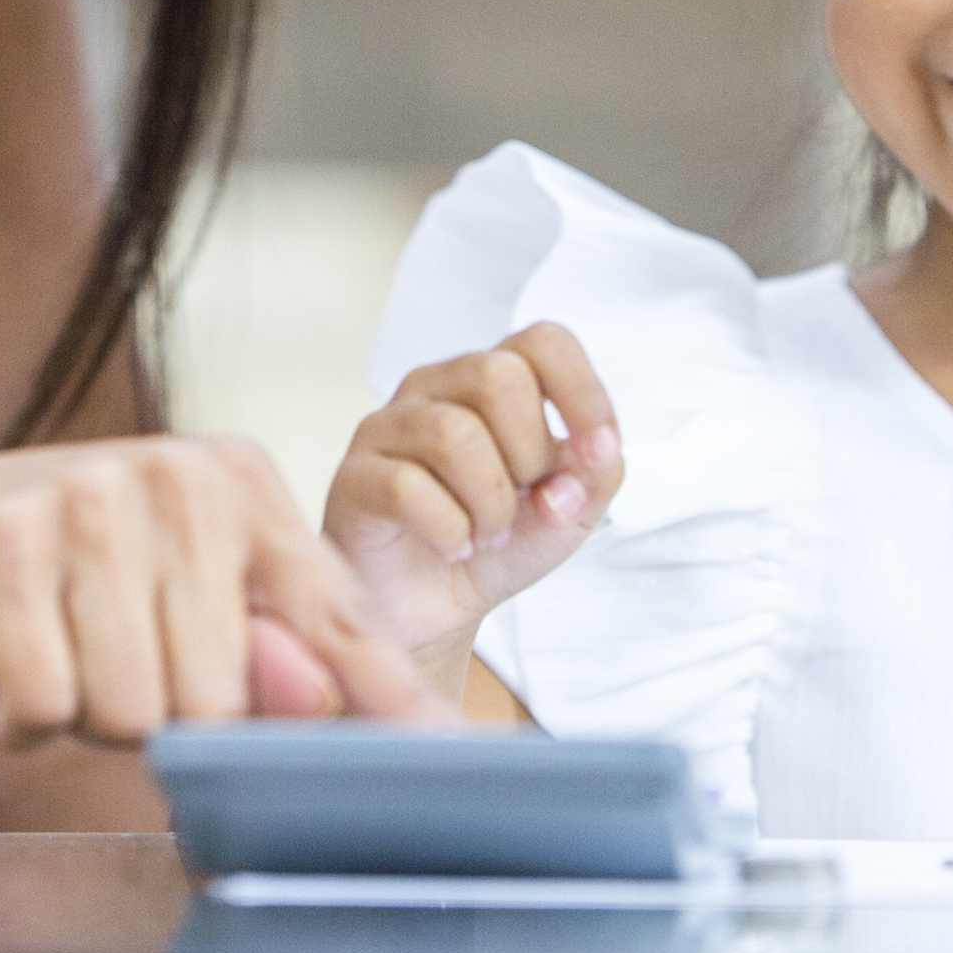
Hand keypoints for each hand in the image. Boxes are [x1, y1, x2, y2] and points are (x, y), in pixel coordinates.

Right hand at [0, 436, 445, 747]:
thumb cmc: (52, 579)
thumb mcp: (173, 597)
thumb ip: (260, 649)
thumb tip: (319, 702)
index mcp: (239, 483)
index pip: (334, 612)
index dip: (388, 700)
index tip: (447, 754)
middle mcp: (177, 478)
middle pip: (224, 699)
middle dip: (159, 718)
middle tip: (102, 660)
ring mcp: (88, 505)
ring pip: (137, 714)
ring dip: (85, 718)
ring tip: (51, 650)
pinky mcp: (3, 552)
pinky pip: (51, 708)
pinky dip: (19, 718)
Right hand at [321, 325, 624, 706]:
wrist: (431, 610)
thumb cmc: (495, 545)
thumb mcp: (567, 514)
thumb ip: (595, 477)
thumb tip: (587, 458)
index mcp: (492, 381)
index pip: (543, 342)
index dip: (583, 392)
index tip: (598, 451)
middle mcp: (437, 387)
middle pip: (498, 378)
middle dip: (528, 456)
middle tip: (521, 504)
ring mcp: (387, 426)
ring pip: (454, 435)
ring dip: (491, 505)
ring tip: (487, 535)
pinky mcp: (354, 476)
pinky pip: (408, 488)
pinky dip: (450, 530)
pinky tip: (452, 545)